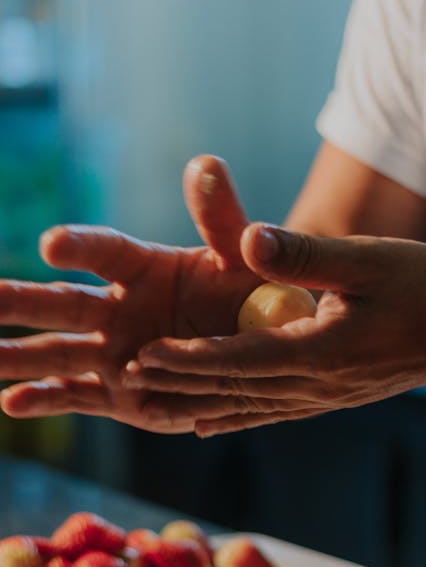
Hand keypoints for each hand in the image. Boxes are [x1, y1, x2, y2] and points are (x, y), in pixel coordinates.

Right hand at [0, 156, 259, 432]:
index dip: (79, 246)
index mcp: (144, 269)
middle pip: (61, 304)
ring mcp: (115, 354)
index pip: (105, 252)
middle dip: (18, 300)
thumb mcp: (242, 259)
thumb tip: (206, 164)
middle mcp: (118, 310)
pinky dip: (46, 400)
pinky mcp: (120, 396)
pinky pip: (78, 397)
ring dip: (16, 356)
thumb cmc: (250, 297)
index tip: (53, 245)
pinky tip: (10, 403)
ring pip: (57, 353)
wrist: (259, 350)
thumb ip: (222, 218)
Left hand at [122, 223, 425, 435]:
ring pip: (250, 406)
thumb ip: (308, 254)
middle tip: (126, 379)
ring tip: (154, 402)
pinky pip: (274, 413)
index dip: (189, 360)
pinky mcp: (335, 398)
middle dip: (179, 384)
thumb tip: (249, 242)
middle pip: (235, 390)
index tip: (143, 356)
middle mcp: (319, 384)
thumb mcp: (370, 258)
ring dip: (200, 403)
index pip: (240, 360)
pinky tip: (211, 421)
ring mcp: (327, 397)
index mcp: (322, 350)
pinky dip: (236, 417)